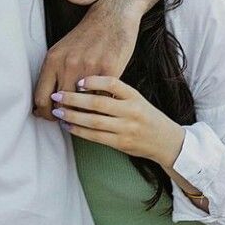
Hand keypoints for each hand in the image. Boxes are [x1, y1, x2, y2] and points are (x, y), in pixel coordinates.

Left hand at [33, 0, 143, 120]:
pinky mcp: (109, 69)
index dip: (45, 113)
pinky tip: (101, 107)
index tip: (52, 117)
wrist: (112, 16)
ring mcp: (89, 67)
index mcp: (53, 60)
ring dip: (83, 113)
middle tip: (70, 121)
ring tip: (85, 117)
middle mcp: (68, 64)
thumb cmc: (86, 36)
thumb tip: (41, 101)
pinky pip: (102, 97)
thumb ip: (52, 73)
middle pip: (61, 104)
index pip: (41, 98)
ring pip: (81, 104)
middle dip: (64, 116)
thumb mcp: (62, 50)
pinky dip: (100, 105)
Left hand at [51, 76, 184, 168]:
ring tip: (57, 112)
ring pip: (94, 122)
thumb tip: (84, 85)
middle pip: (98, 104)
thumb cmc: (147, 117)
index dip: (94, 81)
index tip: (78, 81)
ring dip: (73, 116)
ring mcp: (126, 129)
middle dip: (74, 100)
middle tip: (57, 96)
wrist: (166, 141)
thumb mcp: (136, 99)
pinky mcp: (121, 143)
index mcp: (135, 96)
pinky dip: (79, 131)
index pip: (113, 84)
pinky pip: (96, 137)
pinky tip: (68, 126)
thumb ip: (117, 93)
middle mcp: (131, 111)